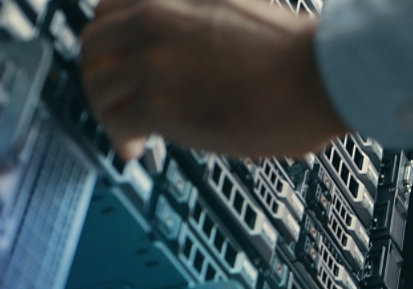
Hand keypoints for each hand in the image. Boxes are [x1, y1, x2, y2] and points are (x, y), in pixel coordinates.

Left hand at [79, 0, 348, 159]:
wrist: (318, 74)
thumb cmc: (297, 51)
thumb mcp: (239, 6)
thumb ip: (203, 20)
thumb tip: (198, 53)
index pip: (109, 10)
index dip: (110, 43)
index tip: (119, 64)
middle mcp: (152, 16)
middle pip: (94, 45)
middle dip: (100, 77)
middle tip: (116, 103)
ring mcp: (152, 58)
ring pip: (96, 84)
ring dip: (107, 111)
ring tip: (128, 133)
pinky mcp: (158, 102)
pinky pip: (115, 122)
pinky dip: (119, 138)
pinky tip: (134, 150)